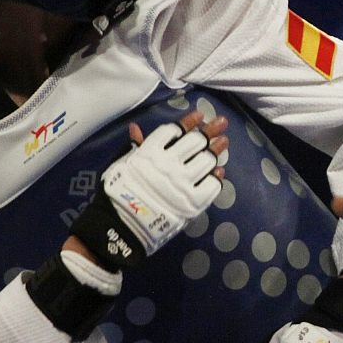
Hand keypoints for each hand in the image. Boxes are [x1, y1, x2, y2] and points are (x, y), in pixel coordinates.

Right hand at [107, 112, 227, 247]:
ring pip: (207, 160)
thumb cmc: (118, 195)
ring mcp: (182, 183)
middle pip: (196, 142)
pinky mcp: (193, 203)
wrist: (122, 227)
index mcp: (148, 154)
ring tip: (224, 142)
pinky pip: (212, 185)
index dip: (188, 121)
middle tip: (221, 124)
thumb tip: (135, 128)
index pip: (173, 131)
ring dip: (217, 150)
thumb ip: (133, 148)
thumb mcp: (121, 166)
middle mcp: (168, 165)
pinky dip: (216, 177)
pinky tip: (219, 171)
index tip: (200, 115)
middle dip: (210, 130)